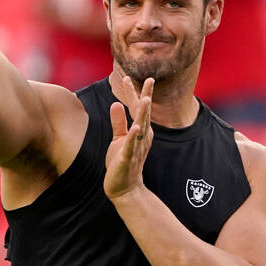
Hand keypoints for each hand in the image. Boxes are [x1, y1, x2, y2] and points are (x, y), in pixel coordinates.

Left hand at [105, 77, 153, 199]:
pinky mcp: (128, 158)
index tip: (129, 77)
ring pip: (141, 127)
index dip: (133, 93)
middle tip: (149, 80)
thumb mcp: (118, 138)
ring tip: (145, 99)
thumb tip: (116, 103)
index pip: (137, 109)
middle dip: (145, 96)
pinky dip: (133, 136)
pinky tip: (135, 127)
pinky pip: (131, 146)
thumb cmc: (122, 162)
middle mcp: (141, 137)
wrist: (126, 188)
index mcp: (140, 131)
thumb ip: (118, 121)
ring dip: (143, 114)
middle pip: (143, 113)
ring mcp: (136, 147)